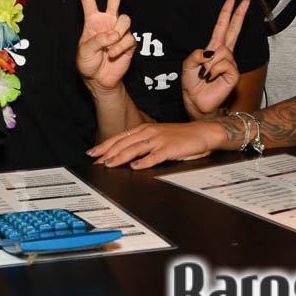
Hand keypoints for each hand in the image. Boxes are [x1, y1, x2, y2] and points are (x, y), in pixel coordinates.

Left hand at [77, 0, 136, 94]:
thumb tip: (114, 34)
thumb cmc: (87, 64)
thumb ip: (97, 40)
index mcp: (92, 21)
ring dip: (116, 35)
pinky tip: (114, 54)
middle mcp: (107, 21)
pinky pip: (129, 38)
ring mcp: (119, 30)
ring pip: (125, 19)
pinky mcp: (130, 41)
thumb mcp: (84, 51)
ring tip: (108, 49)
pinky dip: (120, 47)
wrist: (100, 80)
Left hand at [87, 121, 226, 168]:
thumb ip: (142, 144)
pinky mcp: (170, 148)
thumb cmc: (179, 137)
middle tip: (96, 162)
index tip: (92, 153)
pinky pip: (155, 156)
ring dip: (121, 156)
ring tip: (110, 164)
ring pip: (135, 148)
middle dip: (108, 153)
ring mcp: (159, 140)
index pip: (120, 137)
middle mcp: (149, 132)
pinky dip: (144, 161)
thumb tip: (125, 155)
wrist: (203, 133)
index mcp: (144, 129)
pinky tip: (135, 166)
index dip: (105, 145)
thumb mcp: (157, 137)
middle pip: (124, 143)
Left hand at [182, 0, 249, 118]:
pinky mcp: (234, 74)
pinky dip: (214, 70)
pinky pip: (224, 64)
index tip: (232, 0)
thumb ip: (196, 54)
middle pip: (233, 31)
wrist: (196, 101)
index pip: (222, 28)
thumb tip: (211, 52)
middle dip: (238, 15)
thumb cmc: (192, 83)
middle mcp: (223, 54)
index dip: (227, 14)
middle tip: (244, 1)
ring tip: (205, 74)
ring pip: (221, 52)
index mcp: (212, 49)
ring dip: (209, 63)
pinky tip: (211, 78)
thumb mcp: (188, 64)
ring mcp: (230, 63)